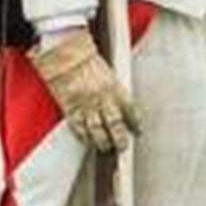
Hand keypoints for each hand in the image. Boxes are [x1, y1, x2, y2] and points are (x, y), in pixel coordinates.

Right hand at [31, 28, 139, 152]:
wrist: (67, 56)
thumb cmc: (88, 60)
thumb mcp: (110, 74)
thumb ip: (116, 90)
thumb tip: (123, 105)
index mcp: (116, 89)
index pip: (131, 111)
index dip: (135, 123)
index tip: (138, 131)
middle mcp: (103, 99)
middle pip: (115, 125)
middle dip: (120, 139)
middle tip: (123, 147)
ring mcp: (86, 105)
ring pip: (97, 130)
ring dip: (102, 142)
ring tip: (106, 148)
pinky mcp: (70, 107)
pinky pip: (78, 127)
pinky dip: (84, 136)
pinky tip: (87, 142)